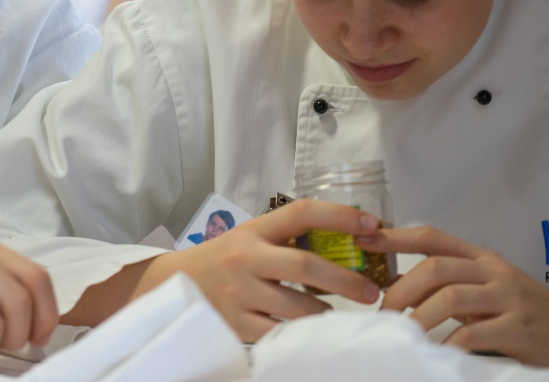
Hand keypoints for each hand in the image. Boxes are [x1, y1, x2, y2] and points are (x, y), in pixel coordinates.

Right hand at [135, 200, 382, 341]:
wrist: (175, 286)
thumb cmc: (224, 259)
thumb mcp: (250, 237)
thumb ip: (287, 238)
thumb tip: (348, 242)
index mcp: (254, 231)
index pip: (301, 213)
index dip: (340, 216)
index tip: (372, 224)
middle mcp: (246, 258)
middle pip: (305, 266)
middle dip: (346, 280)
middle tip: (372, 292)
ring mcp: (240, 293)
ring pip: (298, 307)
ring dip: (327, 313)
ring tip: (340, 317)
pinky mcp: (236, 324)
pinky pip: (280, 334)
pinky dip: (302, 336)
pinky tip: (313, 335)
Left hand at [362, 227, 548, 366]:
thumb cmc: (522, 313)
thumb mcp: (486, 291)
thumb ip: (449, 286)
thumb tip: (394, 287)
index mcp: (480, 258)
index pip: (433, 238)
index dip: (396, 237)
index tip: (363, 241)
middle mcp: (493, 271)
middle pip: (436, 267)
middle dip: (402, 288)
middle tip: (383, 311)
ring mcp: (509, 297)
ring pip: (452, 296)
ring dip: (420, 316)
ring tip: (403, 333)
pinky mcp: (521, 327)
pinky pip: (476, 332)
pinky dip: (451, 343)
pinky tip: (439, 352)